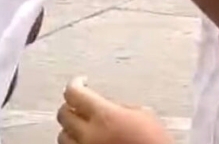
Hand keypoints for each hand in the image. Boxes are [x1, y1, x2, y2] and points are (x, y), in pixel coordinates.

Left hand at [57, 77, 171, 143]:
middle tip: (79, 102)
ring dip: (70, 128)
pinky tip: (85, 140)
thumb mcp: (144, 116)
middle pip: (63, 114)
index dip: (75, 84)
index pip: (74, 93)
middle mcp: (90, 135)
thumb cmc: (156, 143)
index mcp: (105, 116)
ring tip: (81, 125)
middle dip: (70, 105)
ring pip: (62, 137)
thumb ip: (121, 107)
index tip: (80, 82)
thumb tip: (110, 106)